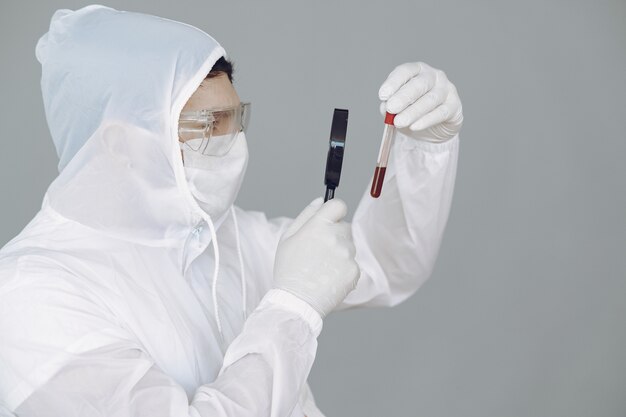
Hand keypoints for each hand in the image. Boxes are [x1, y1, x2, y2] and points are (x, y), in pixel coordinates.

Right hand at [273, 197, 359, 317]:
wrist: (297, 302)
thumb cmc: (289, 270)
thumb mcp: (288, 239)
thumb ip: (306, 216)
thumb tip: (320, 201)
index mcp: (318, 226)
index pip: (339, 205)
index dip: (335, 211)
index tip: (330, 219)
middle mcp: (335, 238)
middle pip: (345, 226)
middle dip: (335, 234)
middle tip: (319, 252)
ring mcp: (347, 255)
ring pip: (349, 246)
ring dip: (340, 252)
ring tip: (322, 267)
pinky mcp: (354, 271)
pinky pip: (353, 263)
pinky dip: (343, 269)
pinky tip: (329, 277)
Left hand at [378, 62, 462, 141]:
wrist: (433, 129)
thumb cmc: (413, 112)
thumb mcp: (398, 109)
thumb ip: (390, 106)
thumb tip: (385, 108)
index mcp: (417, 71)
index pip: (405, 71)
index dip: (393, 82)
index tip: (382, 95)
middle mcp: (434, 76)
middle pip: (419, 84)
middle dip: (403, 96)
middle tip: (391, 108)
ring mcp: (447, 89)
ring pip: (430, 99)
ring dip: (413, 111)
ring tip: (399, 122)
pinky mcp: (455, 106)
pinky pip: (441, 112)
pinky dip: (426, 120)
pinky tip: (414, 126)